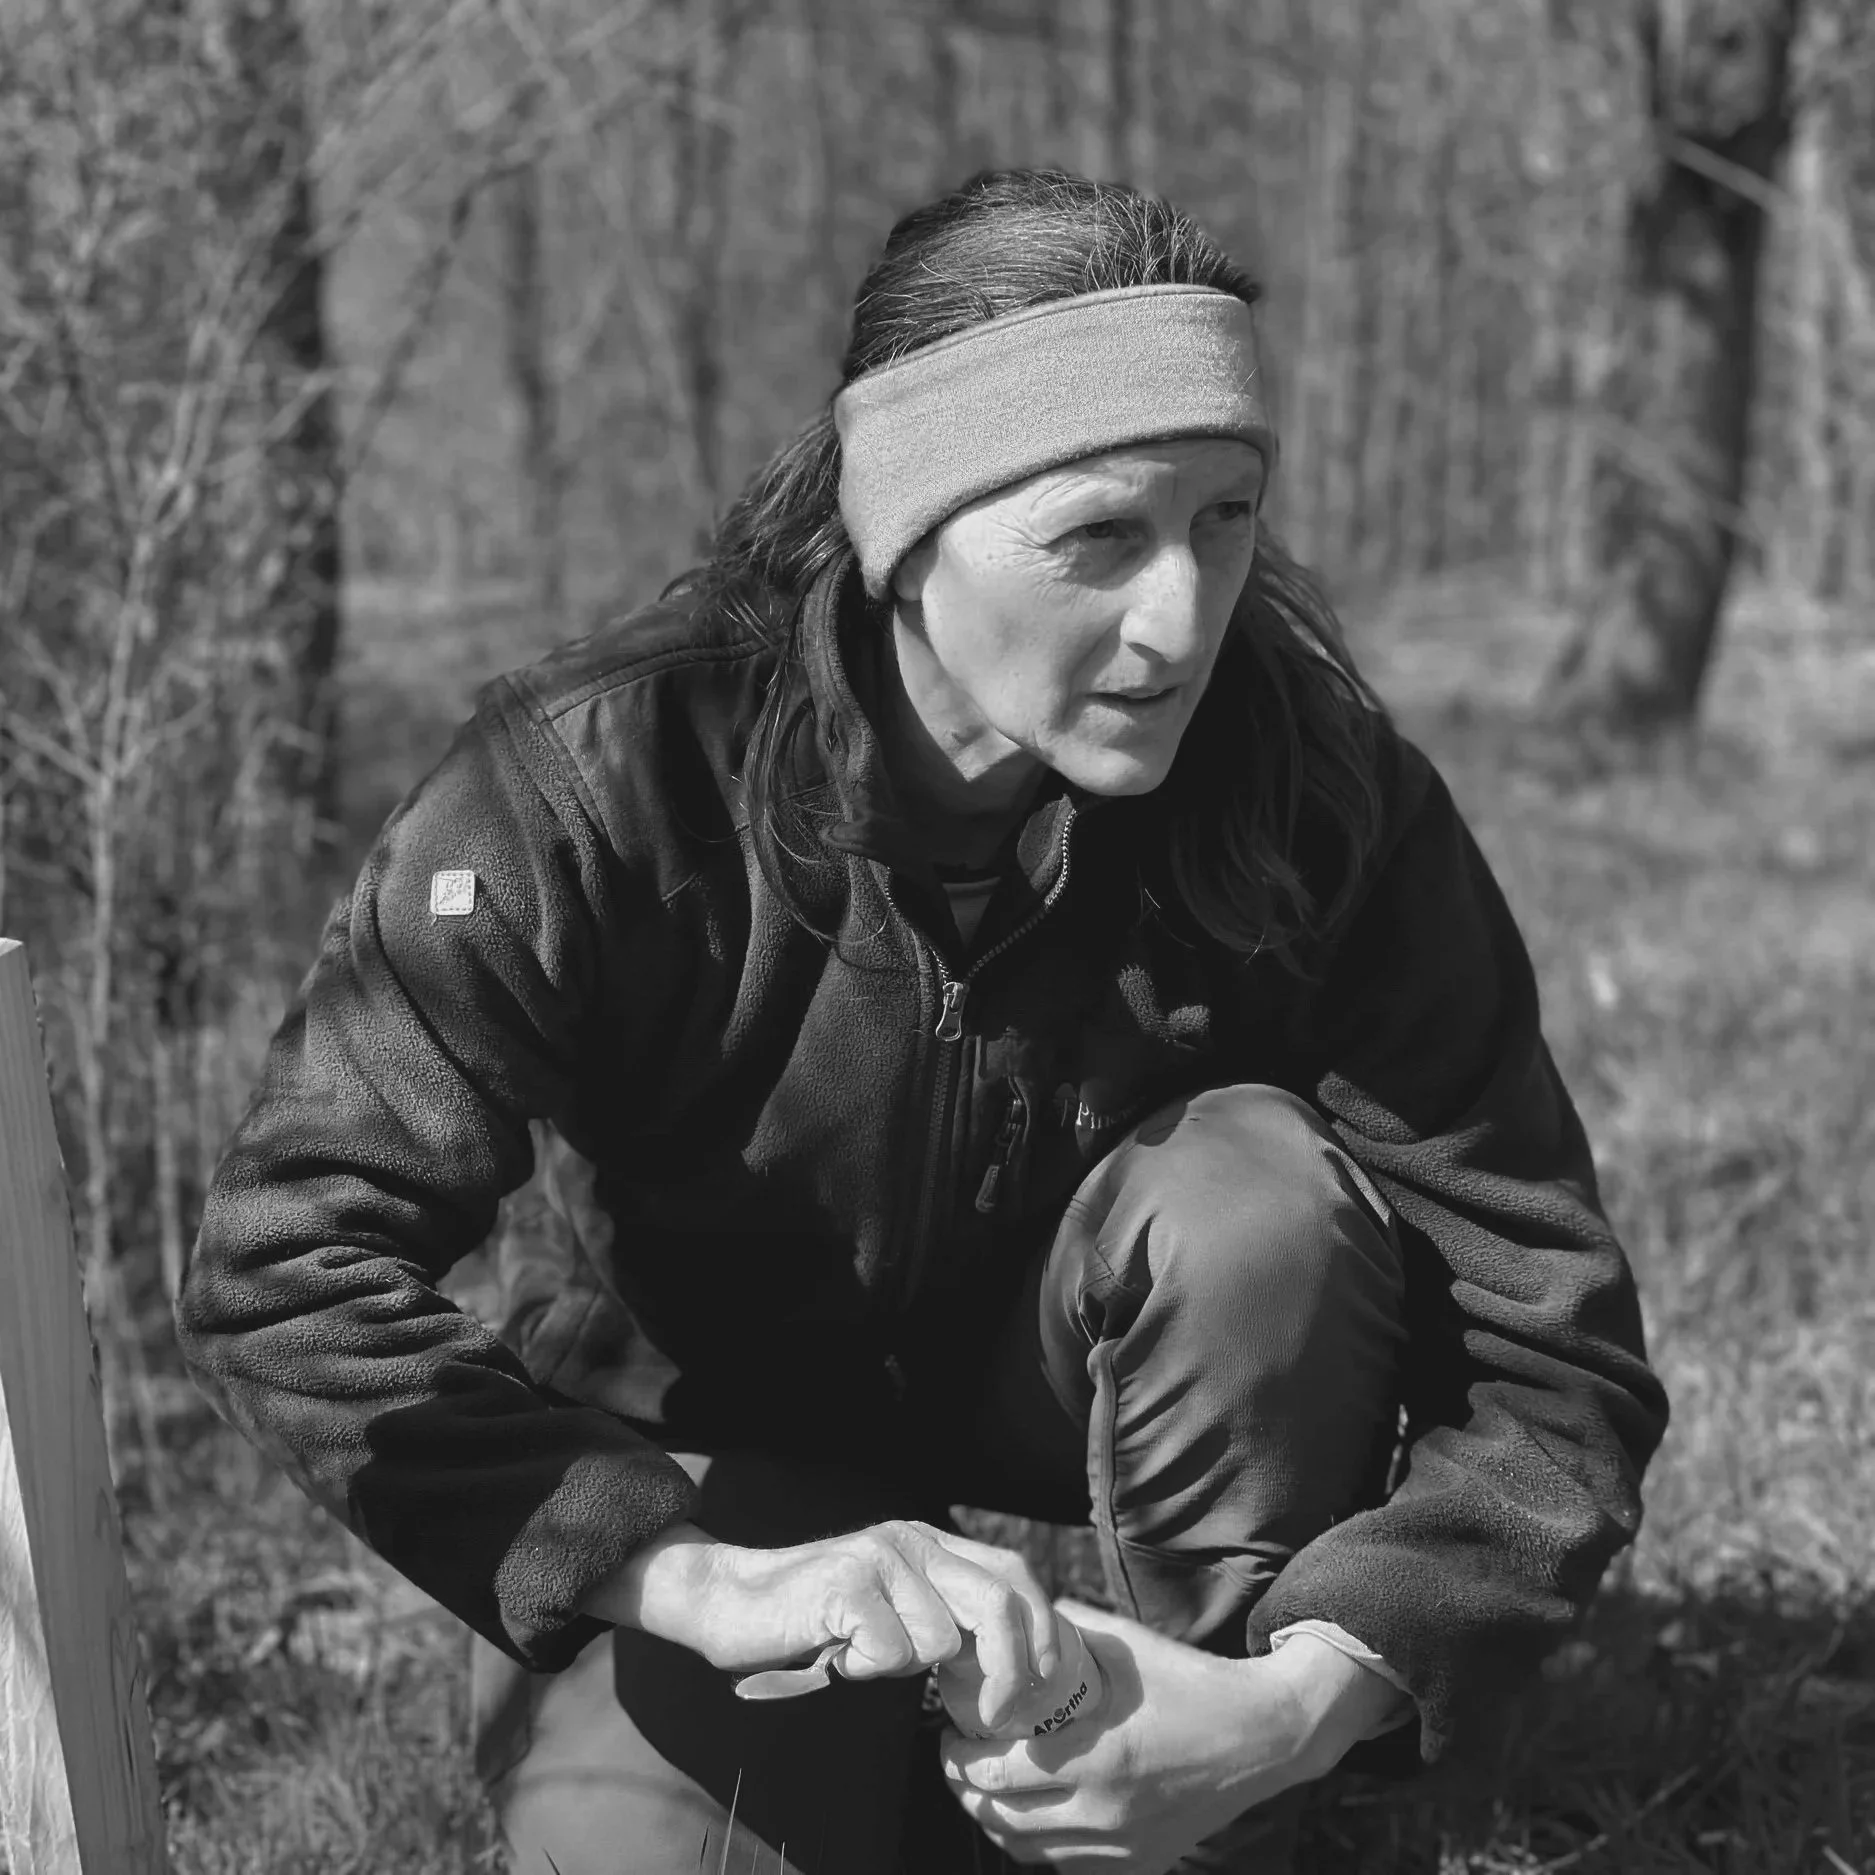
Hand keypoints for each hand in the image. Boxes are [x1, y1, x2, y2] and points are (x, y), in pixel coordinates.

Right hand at [603, 1519, 1060, 1728]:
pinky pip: (890, 1653)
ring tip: (859, 1653)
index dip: (1042, 1632)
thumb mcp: (894, 1611)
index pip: (1014, 1576)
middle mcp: (913, 1539)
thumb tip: (1005, 1669)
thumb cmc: (815, 1620)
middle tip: (989, 1716)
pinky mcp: (846, 1581)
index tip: (1044, 1686)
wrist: (729, 1598)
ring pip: (938, 1643)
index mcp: (931, 1543)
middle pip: (997, 1604)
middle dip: (1007, 1671)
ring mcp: (880, 1556)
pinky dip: (864, 1669)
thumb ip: (944, 1620)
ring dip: (902, 1669)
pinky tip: (835, 1651)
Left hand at [941, 1600, 1400, 1871]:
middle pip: (1002, 1819)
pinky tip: (1030, 1812)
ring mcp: (1122, 1845)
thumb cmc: (1189, 1684)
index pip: (997, 1775)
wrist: (1260, 1736)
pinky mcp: (1138, 1863)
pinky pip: (1065, 1864)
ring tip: (983, 1787)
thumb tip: (1015, 1619)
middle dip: (966, 1788)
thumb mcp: (1124, 1647)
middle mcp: (1105, 1811)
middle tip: (956, 1758)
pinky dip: (1036, 1842)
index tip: (949, 1733)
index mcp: (1098, 1757)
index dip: (959, 1757)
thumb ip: (1066, 1633)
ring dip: (995, 1820)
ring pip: (1027, 1850)